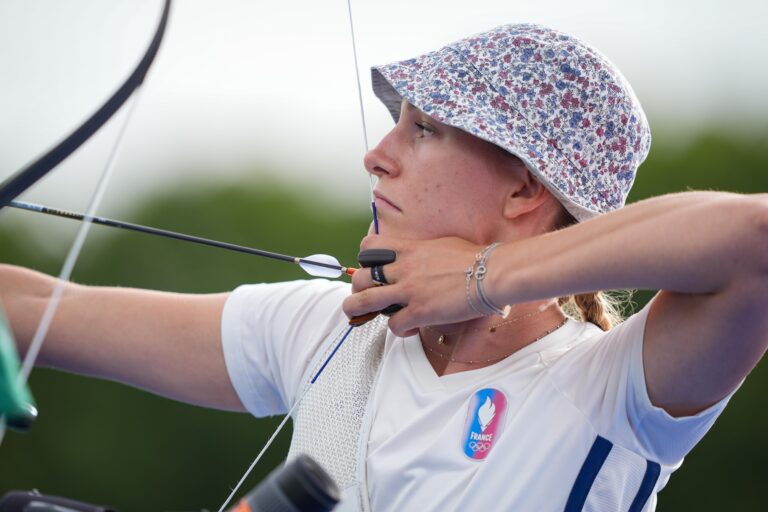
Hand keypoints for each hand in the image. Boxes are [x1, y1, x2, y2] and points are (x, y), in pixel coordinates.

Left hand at [342, 235, 485, 335]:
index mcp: (408, 249)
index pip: (368, 248)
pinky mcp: (419, 312)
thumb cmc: (475, 257)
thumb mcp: (441, 244)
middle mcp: (403, 269)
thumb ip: (423, 250)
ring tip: (363, 317)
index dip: (364, 259)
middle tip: (365, 298)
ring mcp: (409, 291)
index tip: (371, 268)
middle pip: (360, 278)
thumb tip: (421, 255)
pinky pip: (393, 325)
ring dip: (359, 312)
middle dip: (357, 290)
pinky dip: (398, 330)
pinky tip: (409, 328)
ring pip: (365, 302)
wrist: (491, 272)